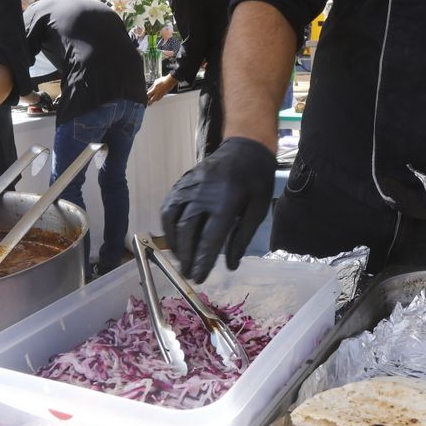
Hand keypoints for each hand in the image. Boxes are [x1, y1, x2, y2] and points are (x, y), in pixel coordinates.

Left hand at [147, 75, 175, 104]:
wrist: (170, 81)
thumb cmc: (163, 80)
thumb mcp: (155, 82)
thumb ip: (151, 87)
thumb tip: (148, 89)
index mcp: (154, 89)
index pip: (149, 94)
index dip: (147, 96)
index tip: (146, 96)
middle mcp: (158, 93)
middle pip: (152, 99)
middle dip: (150, 101)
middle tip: (148, 103)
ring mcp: (161, 94)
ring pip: (157, 100)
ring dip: (154, 101)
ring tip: (152, 101)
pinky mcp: (164, 94)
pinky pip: (160, 98)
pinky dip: (158, 99)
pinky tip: (157, 99)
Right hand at [160, 138, 276, 281]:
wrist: (245, 148)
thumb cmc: (256, 181)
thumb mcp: (258, 210)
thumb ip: (242, 238)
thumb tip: (230, 265)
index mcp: (226, 201)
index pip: (209, 238)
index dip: (202, 260)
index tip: (199, 277)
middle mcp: (203, 193)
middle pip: (187, 231)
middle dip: (186, 256)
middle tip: (189, 274)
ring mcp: (189, 186)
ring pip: (172, 219)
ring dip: (174, 243)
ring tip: (181, 259)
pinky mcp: (182, 182)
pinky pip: (168, 206)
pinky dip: (167, 225)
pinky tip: (174, 237)